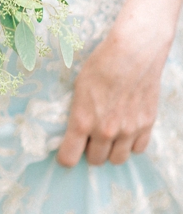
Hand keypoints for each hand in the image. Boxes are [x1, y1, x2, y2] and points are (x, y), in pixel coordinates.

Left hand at [57, 20, 165, 166]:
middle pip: (95, 160)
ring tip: (108, 139)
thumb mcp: (78, 89)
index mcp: (82, 121)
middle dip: (90, 153)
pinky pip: (138, 149)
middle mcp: (106, 130)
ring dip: (111, 152)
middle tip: (89, 141)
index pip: (69, 157)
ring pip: (118, 159)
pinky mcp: (147, 124)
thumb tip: (74, 129)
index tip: (66, 154)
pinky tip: (126, 133)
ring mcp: (128, 129)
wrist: (133, 53)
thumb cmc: (100, 65)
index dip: (66, 158)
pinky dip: (131, 145)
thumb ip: (78, 113)